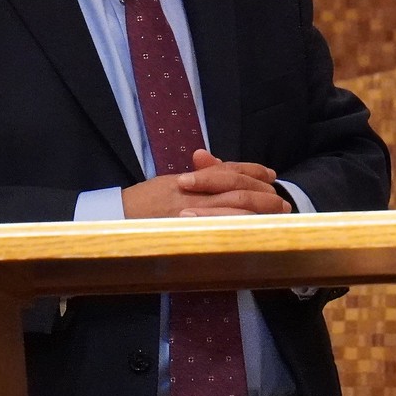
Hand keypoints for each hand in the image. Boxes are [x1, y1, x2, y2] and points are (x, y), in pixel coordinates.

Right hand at [122, 148, 290, 217]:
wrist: (113, 225)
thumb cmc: (140, 206)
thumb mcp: (167, 184)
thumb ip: (195, 176)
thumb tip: (212, 159)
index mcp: (187, 180)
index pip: (226, 170)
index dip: (251, 170)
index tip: (269, 174)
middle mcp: (190, 195)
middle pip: (236, 189)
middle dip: (263, 193)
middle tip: (282, 199)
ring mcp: (189, 217)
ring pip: (233, 210)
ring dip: (259, 211)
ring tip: (278, 214)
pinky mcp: (187, 236)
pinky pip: (220, 231)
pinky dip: (240, 228)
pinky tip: (256, 229)